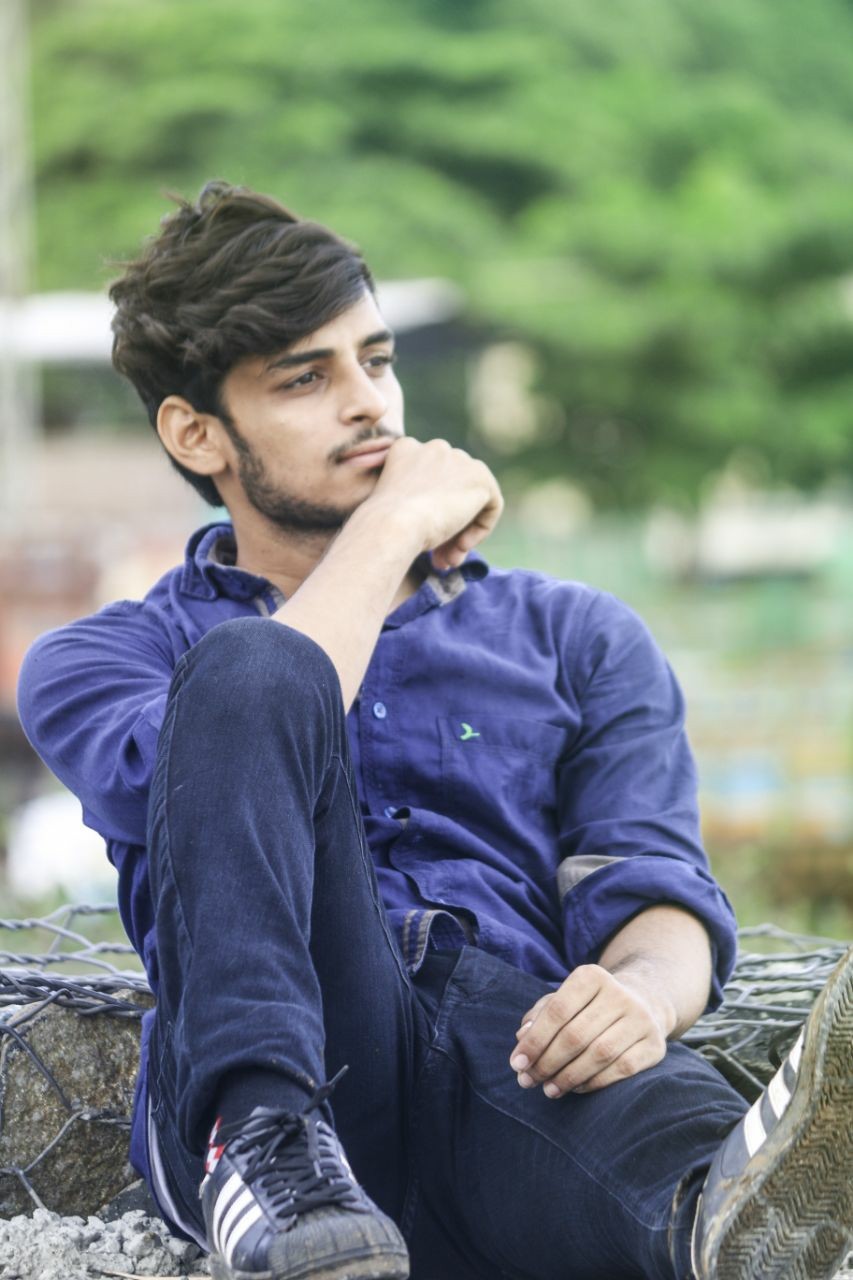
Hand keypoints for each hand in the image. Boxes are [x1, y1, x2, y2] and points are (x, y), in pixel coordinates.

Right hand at [366, 437, 502, 569]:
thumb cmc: (384, 525)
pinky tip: (461, 547)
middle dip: (448, 526)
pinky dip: (480, 530)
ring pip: (471, 499)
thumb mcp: (396, 506)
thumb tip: (444, 520)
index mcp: (407, 449)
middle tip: (439, 559)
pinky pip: (491, 506)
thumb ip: (418, 502)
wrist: (392, 526)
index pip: (431, 482)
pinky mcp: (480, 478)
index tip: (424, 541)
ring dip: (462, 532)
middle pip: (452, 490)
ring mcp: (459, 459)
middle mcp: (435, 448)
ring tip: (449, 559)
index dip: (430, 514)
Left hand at [509, 964, 674, 1096]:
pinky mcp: (654, 1045)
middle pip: (575, 1035)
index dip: (534, 1040)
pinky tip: (576, 1088)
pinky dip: (594, 1082)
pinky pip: (621, 1069)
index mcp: (591, 976)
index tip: (516, 1064)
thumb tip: (522, 1037)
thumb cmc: (590, 1005)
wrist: (643, 1003)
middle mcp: (619, 993)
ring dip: (568, 1077)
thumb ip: (540, 1015)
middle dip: (547, 1063)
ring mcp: (641, 1019)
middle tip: (528, 1081)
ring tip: (549, 1089)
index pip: (557, 1011)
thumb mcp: (564, 1000)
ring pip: (598, 1054)